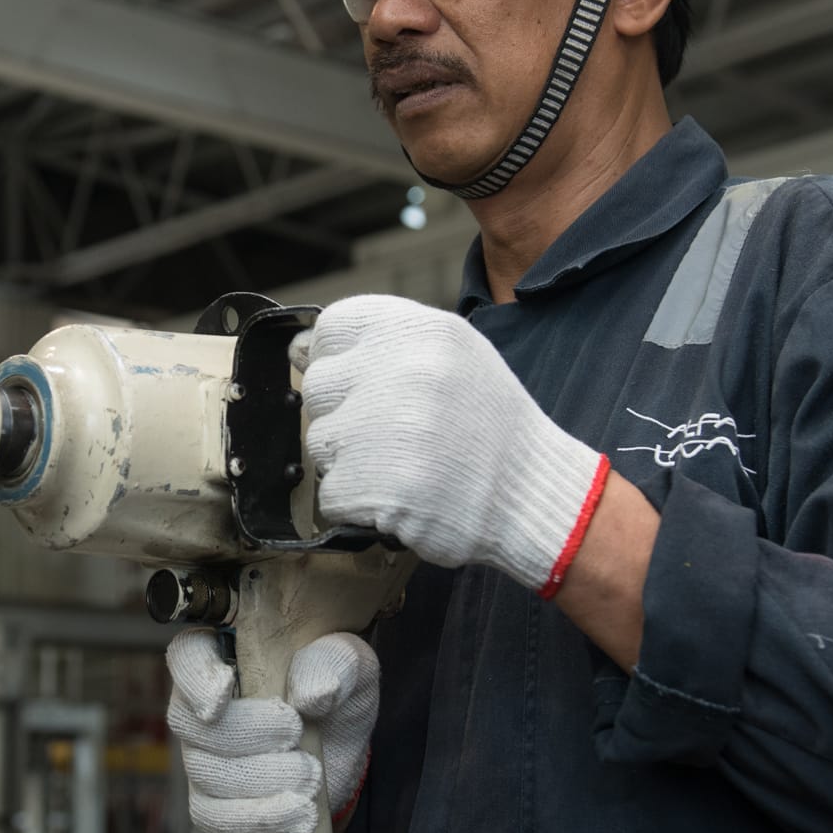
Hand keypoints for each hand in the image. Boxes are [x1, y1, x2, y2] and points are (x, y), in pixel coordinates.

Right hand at [165, 628, 378, 832]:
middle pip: (190, 723)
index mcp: (226, 659)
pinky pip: (215, 819)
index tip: (223, 694)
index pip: (187, 656)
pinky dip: (258, 821)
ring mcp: (204, 760)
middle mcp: (203, 709)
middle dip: (243, 734)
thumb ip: (336, 665)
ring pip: (205, 774)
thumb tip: (312, 692)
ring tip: (309, 779)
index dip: (195, 676)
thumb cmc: (337, 696)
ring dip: (260, 781)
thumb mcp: (352, 669)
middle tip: (295, 734)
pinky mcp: (215, 805)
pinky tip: (299, 817)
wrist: (344, 754)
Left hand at [296, 294, 611, 595]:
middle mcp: (400, 370)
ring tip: (402, 464)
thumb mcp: (453, 355)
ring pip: (320, 442)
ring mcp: (386, 428)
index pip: (330, 329)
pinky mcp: (377, 484)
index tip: (359, 384)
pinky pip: (330, 492)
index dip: (337, 360)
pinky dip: (357, 504)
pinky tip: (401, 494)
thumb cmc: (490, 426)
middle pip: (317, 388)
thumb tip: (297, 350)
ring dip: (350, 461)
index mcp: (419, 330)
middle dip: (344, 415)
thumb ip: (382, 343)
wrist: (534, 494)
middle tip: (391, 433)